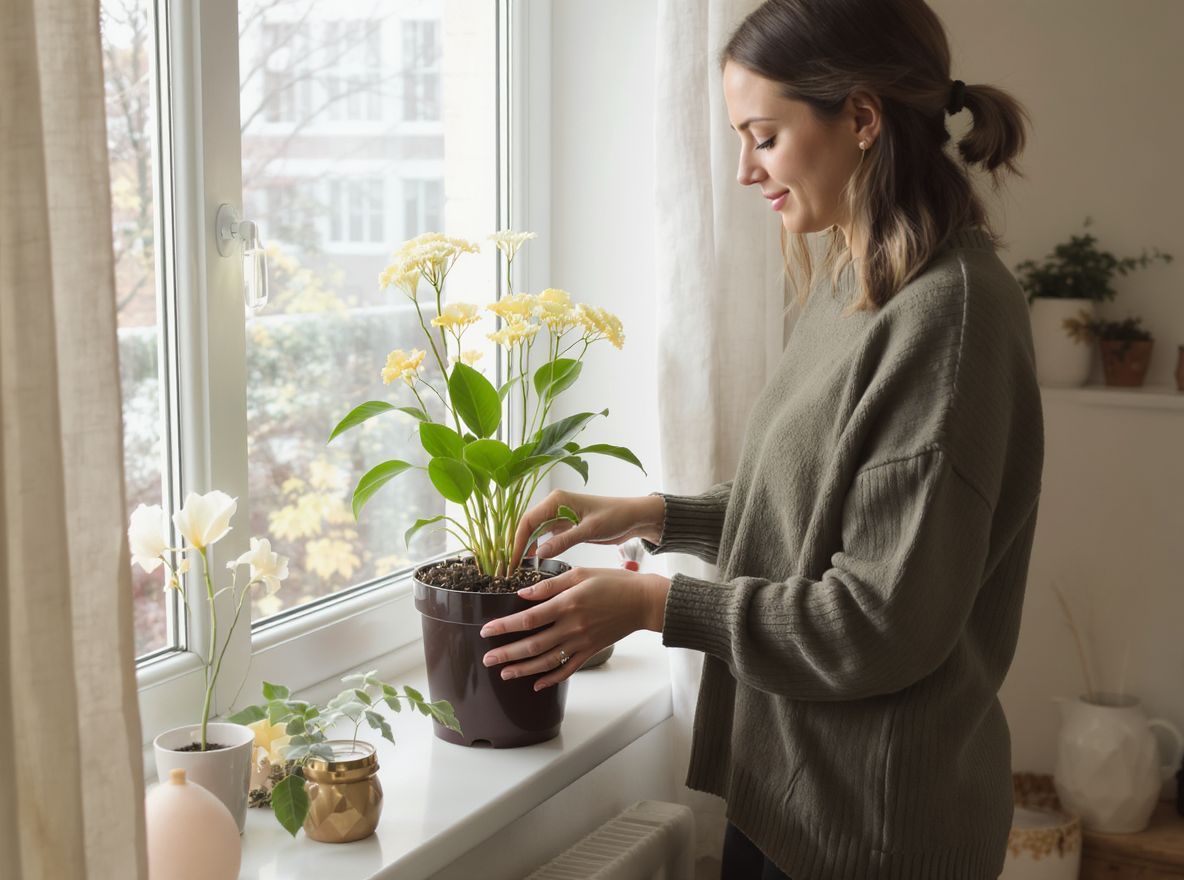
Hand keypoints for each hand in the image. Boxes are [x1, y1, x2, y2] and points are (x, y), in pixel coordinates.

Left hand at [479, 567, 671, 690]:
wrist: (643, 602)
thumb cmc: (613, 582)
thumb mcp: (580, 573)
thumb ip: (550, 585)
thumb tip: (523, 593)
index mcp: (567, 604)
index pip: (528, 619)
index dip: (505, 626)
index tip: (487, 630)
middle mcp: (572, 627)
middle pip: (533, 645)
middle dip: (507, 654)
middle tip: (487, 659)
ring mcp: (582, 642)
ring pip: (547, 661)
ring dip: (523, 669)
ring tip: (504, 673)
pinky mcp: (591, 651)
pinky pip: (568, 669)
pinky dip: (551, 679)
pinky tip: (536, 684)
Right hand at [510, 490, 664, 572]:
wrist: (634, 517)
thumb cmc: (615, 517)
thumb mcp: (589, 530)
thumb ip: (564, 540)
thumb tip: (539, 553)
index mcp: (557, 500)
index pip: (528, 520)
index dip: (518, 541)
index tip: (513, 561)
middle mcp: (554, 505)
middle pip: (527, 525)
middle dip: (518, 546)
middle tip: (512, 568)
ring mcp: (559, 515)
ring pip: (534, 531)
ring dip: (526, 548)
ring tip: (520, 568)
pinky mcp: (565, 525)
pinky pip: (545, 536)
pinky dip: (538, 548)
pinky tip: (534, 562)